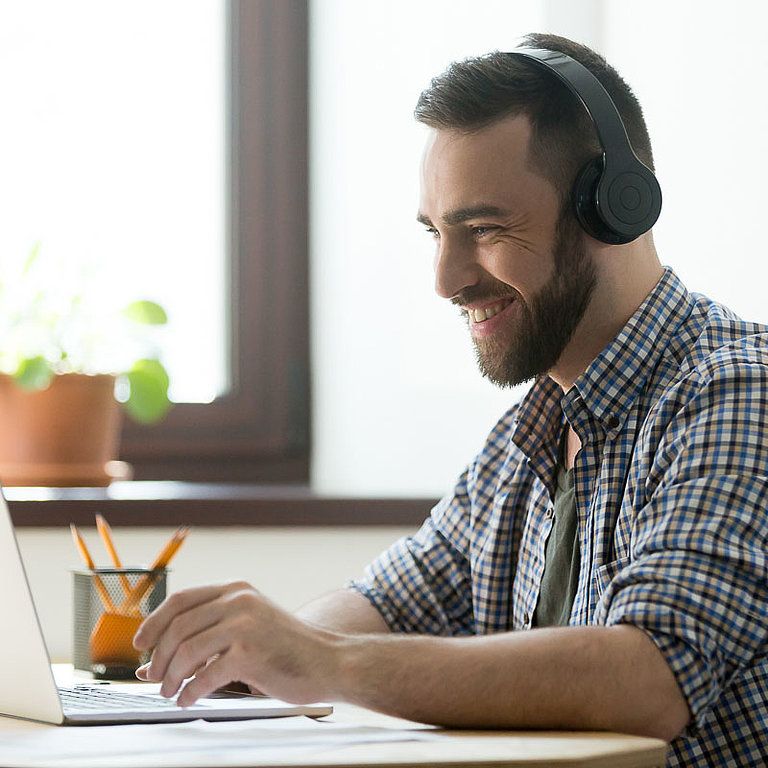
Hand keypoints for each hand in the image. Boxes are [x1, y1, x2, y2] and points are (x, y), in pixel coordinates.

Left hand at [132, 581, 340, 706]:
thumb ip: (207, 636)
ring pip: (187, 651)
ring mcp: (245, 625)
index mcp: (236, 589)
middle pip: (178, 626)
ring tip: (170, 691)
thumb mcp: (247, 627)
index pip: (181, 600)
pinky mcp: (250, 654)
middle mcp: (239, 601)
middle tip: (154, 677)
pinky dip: (190, 692)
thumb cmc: (285, 648)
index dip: (154, 622)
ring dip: (171, 677)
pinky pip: (205, 676)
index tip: (141, 643)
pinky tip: (189, 699)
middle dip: (159, 657)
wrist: (328, 660)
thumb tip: (154, 661)